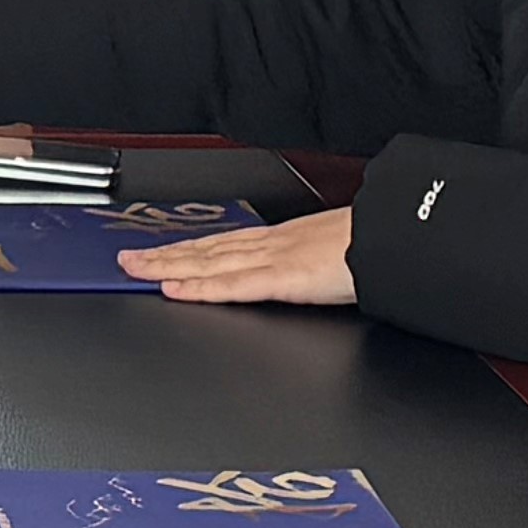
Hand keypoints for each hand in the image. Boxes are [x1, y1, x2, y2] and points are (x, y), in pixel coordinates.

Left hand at [130, 207, 354, 304]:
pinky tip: (174, 289)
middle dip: (164, 256)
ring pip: (208, 264)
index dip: (189, 249)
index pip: (225, 245)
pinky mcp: (285, 279)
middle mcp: (272, 245)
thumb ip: (314, 265)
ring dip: (168, 267)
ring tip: (135, 271)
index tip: (162, 252)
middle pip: (206, 251)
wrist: (401, 237)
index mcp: (285, 240)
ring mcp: (275, 260)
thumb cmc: (376, 246)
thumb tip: (309, 274)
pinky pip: (233, 286)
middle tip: (126, 261)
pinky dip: (199, 288)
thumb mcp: (336, 255)